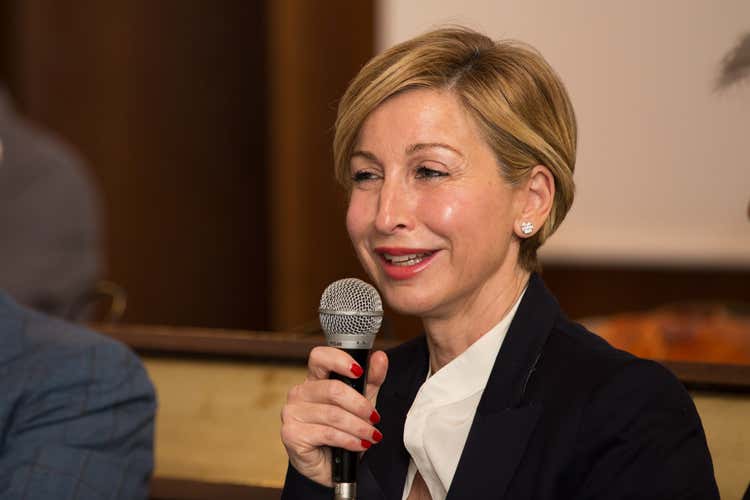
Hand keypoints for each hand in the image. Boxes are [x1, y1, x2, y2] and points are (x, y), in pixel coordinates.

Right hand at [280, 346, 388, 486]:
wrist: (332, 467)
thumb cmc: (343, 429)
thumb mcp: (362, 401)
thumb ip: (371, 379)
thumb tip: (380, 357)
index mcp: (314, 379)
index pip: (319, 357)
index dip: (338, 360)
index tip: (359, 371)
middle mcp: (299, 393)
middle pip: (332, 389)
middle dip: (359, 405)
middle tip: (375, 417)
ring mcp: (292, 413)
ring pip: (333, 414)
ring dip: (358, 427)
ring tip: (372, 435)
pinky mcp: (291, 434)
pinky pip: (326, 433)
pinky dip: (349, 440)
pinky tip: (359, 445)